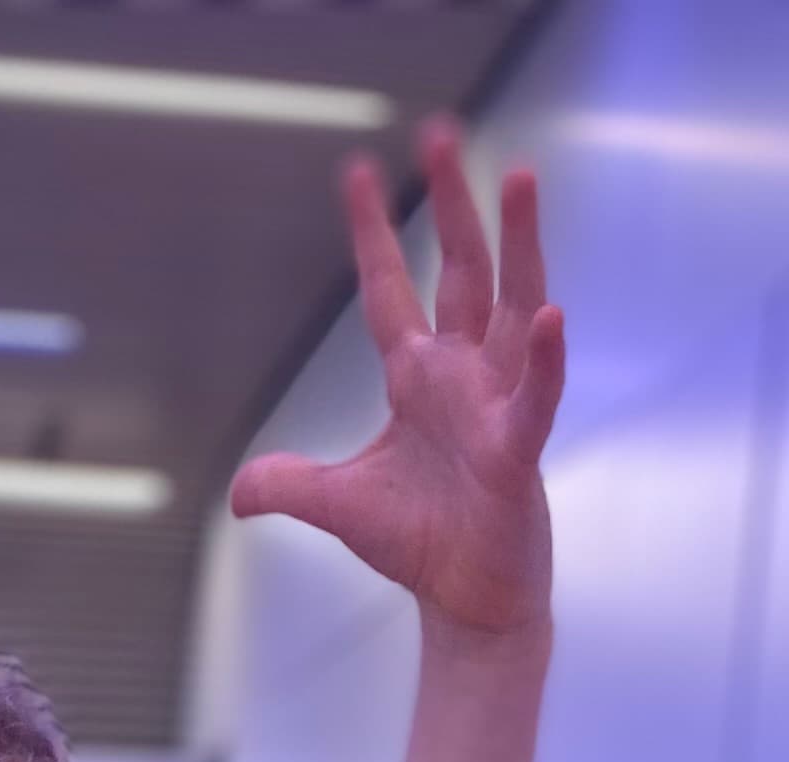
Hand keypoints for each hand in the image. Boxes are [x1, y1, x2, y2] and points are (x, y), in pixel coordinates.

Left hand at [229, 127, 562, 642]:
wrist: (465, 601)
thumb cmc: (418, 544)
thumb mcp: (337, 506)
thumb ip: (289, 486)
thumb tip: (239, 495)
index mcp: (416, 380)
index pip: (389, 291)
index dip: (373, 234)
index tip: (358, 171)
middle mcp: (461, 376)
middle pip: (459, 271)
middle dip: (450, 204)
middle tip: (440, 133)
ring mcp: (495, 406)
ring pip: (512, 306)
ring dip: (518, 243)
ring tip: (519, 177)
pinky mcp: (517, 452)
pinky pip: (536, 397)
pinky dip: (543, 359)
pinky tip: (549, 315)